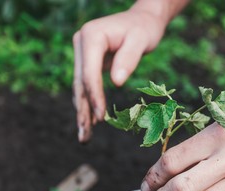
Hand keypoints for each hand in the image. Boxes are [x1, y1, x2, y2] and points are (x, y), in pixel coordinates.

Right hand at [73, 9, 166, 141]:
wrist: (142, 19)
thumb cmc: (144, 28)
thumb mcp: (141, 40)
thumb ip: (128, 58)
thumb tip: (116, 82)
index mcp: (91, 36)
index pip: (89, 73)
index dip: (94, 97)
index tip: (101, 118)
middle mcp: (81, 43)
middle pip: (80, 83)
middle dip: (83, 111)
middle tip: (84, 137)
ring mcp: (82, 52)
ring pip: (80, 87)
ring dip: (83, 112)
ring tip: (84, 136)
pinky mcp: (88, 60)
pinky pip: (86, 85)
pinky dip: (89, 103)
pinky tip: (90, 121)